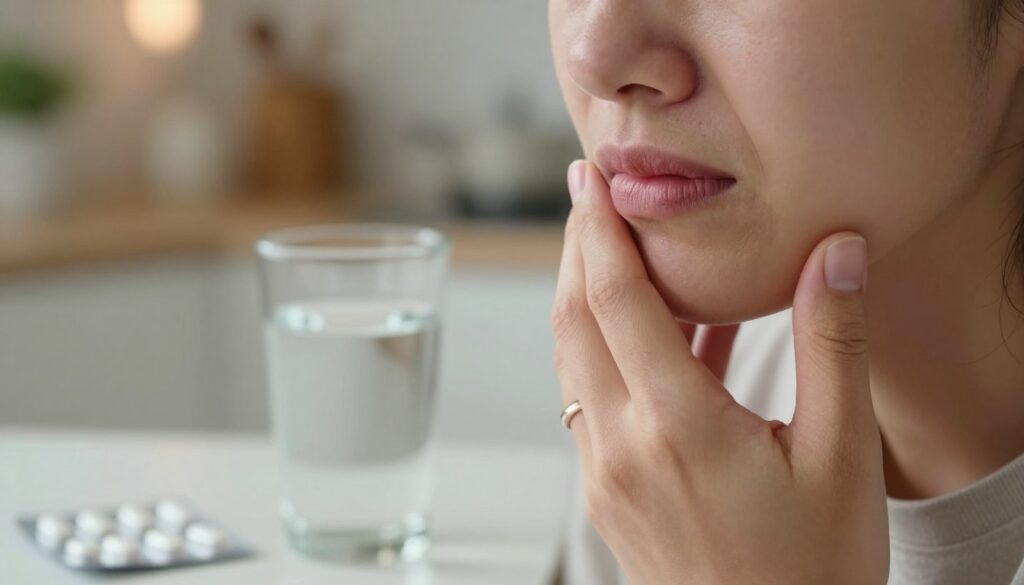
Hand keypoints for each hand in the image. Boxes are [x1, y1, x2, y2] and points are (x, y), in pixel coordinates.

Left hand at [553, 161, 888, 584]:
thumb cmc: (813, 569)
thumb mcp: (840, 456)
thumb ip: (833, 347)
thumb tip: (836, 254)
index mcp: (676, 428)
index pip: (614, 300)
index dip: (596, 230)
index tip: (590, 178)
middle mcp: (621, 446)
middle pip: (573, 319)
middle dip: (575, 248)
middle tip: (588, 194)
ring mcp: (604, 472)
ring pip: (572, 358)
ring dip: (582, 295)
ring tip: (608, 244)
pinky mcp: (605, 491)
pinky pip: (591, 398)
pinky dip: (608, 348)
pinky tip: (661, 328)